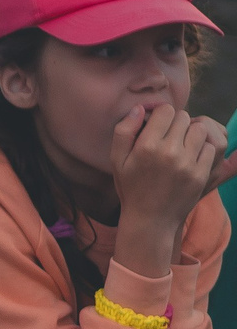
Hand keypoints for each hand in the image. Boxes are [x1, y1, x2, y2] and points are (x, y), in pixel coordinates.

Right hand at [110, 103, 233, 276]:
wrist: (151, 220)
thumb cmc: (132, 188)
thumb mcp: (117, 161)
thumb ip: (124, 131)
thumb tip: (141, 108)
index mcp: (145, 146)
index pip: (166, 111)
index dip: (162, 115)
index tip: (159, 126)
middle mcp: (168, 152)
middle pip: (184, 118)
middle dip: (178, 124)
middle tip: (170, 137)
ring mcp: (187, 163)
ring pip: (200, 130)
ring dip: (192, 134)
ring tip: (183, 145)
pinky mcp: (201, 173)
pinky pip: (210, 147)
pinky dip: (202, 149)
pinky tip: (191, 158)